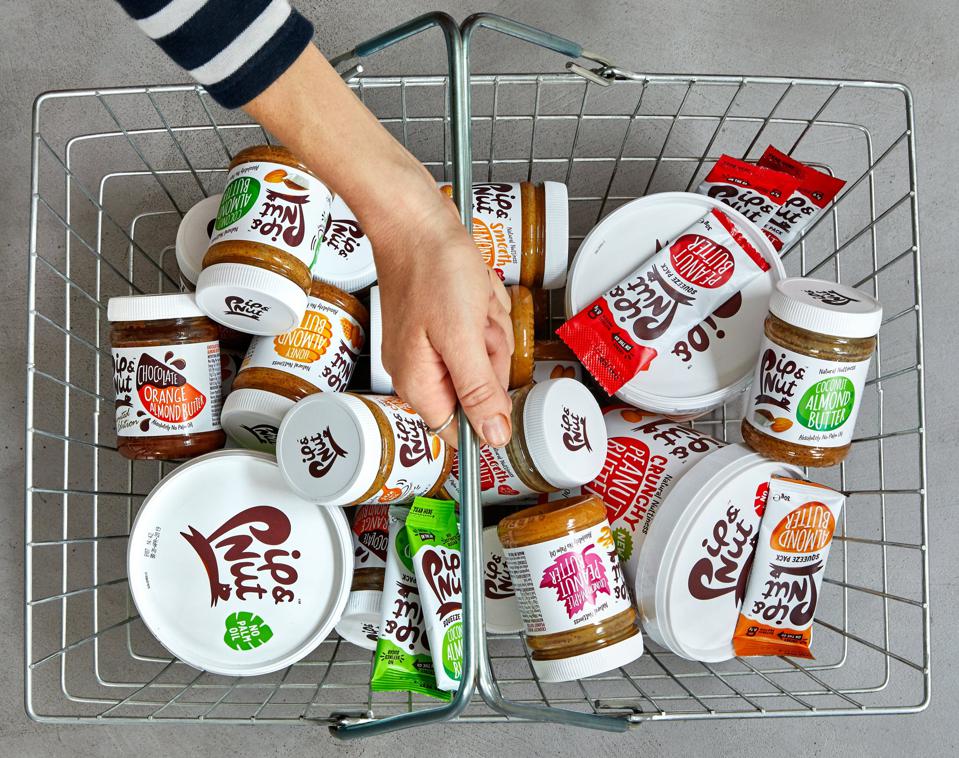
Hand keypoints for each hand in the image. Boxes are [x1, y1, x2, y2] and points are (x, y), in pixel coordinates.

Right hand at [370, 187, 514, 448]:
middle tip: (479, 323)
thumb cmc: (430, 268)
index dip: (486, 412)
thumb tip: (493, 436)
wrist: (417, 217)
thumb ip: (479, 392)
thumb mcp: (463, 337)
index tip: (494, 376)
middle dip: (492, 352)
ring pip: (486, 356)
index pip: (459, 429)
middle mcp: (421, 369)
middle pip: (480, 388)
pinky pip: (481, 330)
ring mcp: (432, 344)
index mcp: (418, 382)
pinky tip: (474, 291)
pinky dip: (485, 309)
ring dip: (491, 326)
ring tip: (474, 301)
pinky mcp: (444, 321)